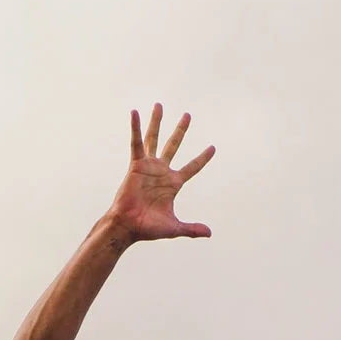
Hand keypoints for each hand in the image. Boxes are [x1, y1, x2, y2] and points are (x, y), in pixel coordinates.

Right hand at [107, 105, 213, 243]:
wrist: (128, 226)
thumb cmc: (147, 229)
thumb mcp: (174, 227)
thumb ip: (191, 229)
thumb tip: (209, 233)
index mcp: (172, 184)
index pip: (192, 168)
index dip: (202, 159)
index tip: (212, 148)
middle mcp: (161, 172)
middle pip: (174, 145)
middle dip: (180, 130)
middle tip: (188, 115)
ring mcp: (149, 167)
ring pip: (155, 139)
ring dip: (157, 122)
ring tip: (159, 105)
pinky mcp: (136, 165)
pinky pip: (136, 143)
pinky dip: (135, 128)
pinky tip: (135, 113)